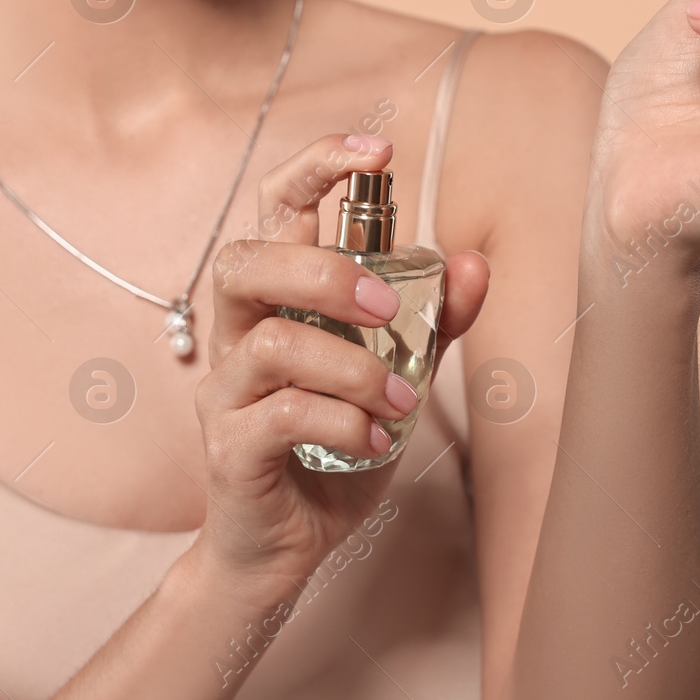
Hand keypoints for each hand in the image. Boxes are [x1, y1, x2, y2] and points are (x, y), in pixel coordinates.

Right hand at [192, 134, 488, 587]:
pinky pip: (278, 417)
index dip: (318, 164)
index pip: (276, 205)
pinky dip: (342, 423)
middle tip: (389, 309)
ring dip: (352, 367)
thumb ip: (428, 324)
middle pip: (246, 260)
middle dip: (325, 272)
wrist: (286, 550)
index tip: (381, 149)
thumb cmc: (332, 451)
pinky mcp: (228, 449)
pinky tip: (377, 442)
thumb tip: (473, 263)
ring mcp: (225, 391)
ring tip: (404, 403)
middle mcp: (237, 332)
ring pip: (267, 343)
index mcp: (276, 298)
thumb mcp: (394, 379)